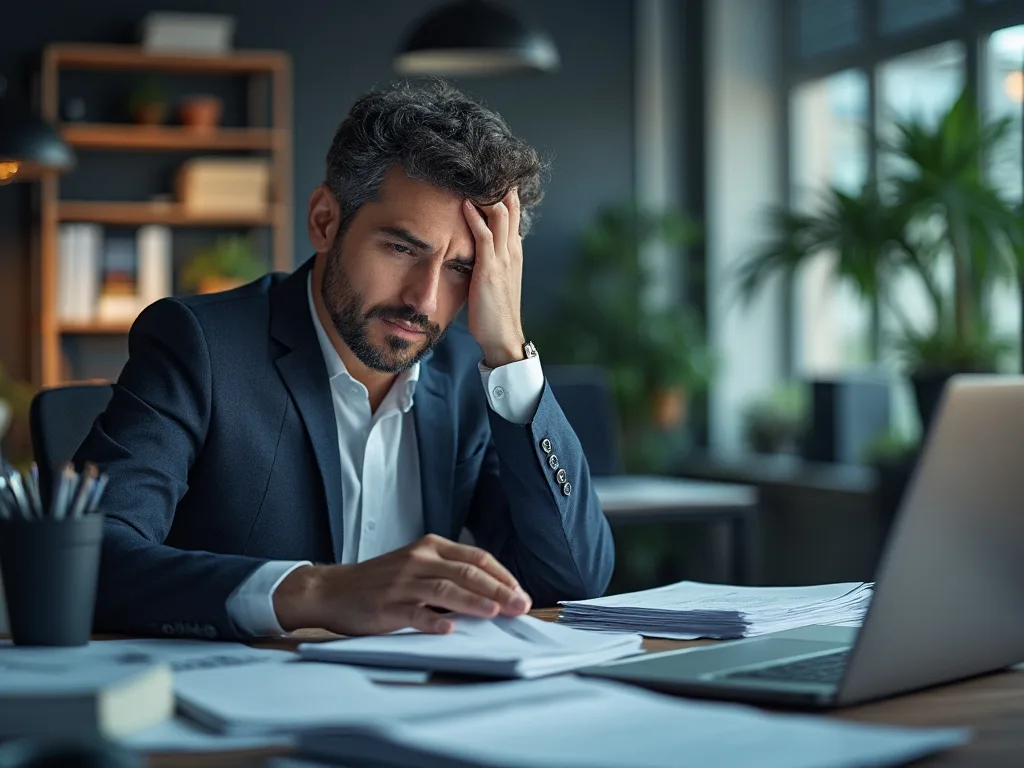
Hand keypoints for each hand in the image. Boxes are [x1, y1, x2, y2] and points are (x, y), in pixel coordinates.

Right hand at [272, 534, 532, 634]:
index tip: (521, 593)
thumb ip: (448, 573)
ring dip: (473, 601)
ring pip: (445, 590)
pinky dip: (432, 622)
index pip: (476, 558)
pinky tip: (449, 631)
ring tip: (496, 612)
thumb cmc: (380, 581)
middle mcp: (419, 560)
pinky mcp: (386, 605)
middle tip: (520, 606)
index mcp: (430, 547)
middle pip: (466, 573)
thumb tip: (492, 593)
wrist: (332, 589)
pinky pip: (413, 614)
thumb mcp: (417, 565)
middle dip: (498, 589)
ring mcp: (402, 582)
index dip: (502, 575)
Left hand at [462, 188, 526, 367]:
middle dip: (498, 182)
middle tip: (480, 161)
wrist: (503, 336)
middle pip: (510, 205)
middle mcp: (512, 249)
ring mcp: (504, 257)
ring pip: (500, 214)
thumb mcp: (494, 277)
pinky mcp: (491, 269)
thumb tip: (473, 242)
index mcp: (514, 250)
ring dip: (486, 193)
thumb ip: (488, 257)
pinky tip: (463, 203)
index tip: (486, 171)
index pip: (512, 210)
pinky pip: (484, 236)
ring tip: (470, 174)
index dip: (502, 189)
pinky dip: (474, 217)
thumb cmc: (494, 310)